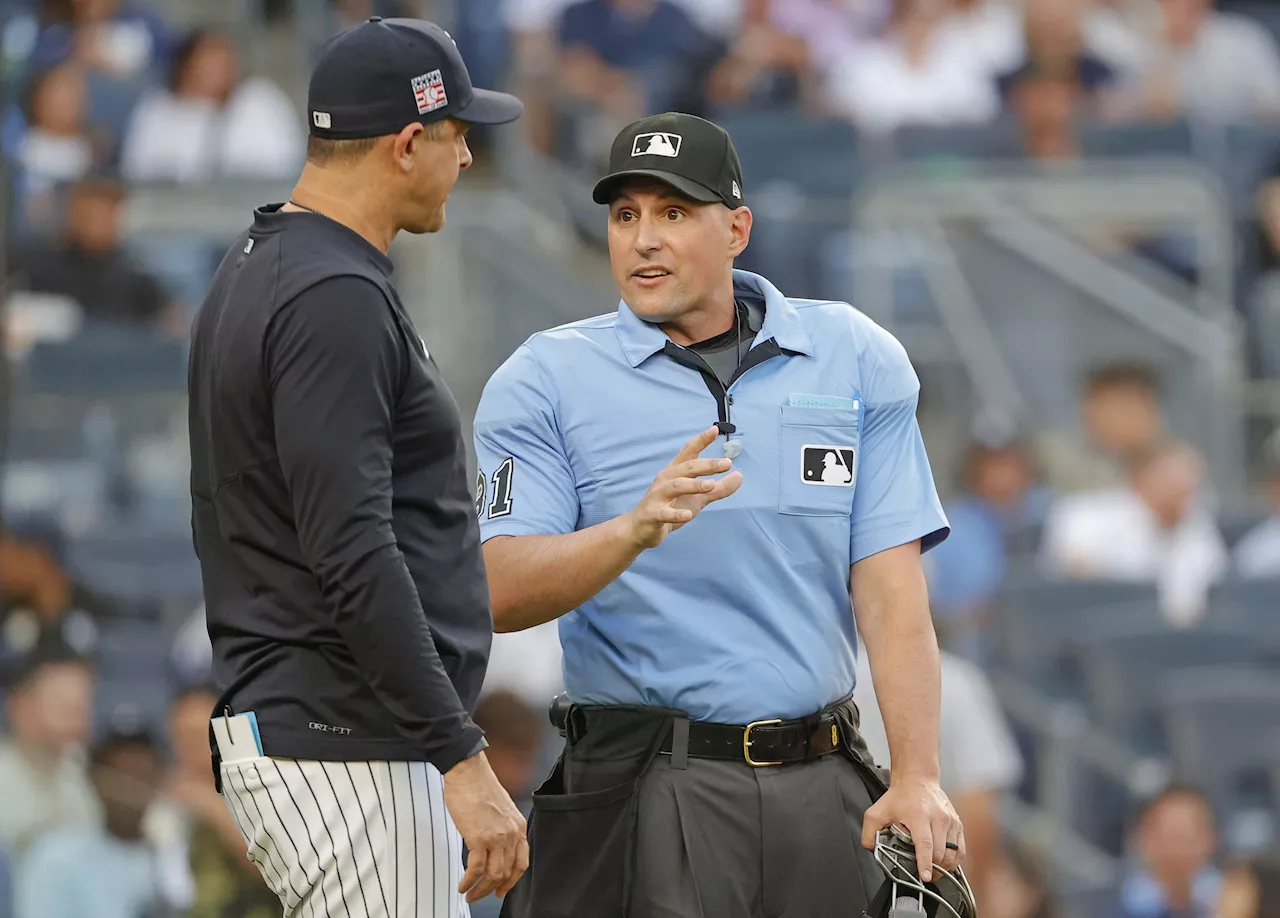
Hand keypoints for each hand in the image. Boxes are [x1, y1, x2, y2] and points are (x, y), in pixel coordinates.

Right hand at [443, 752, 528, 901]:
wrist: (468, 772)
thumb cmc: (479, 786)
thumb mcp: (501, 809)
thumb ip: (502, 828)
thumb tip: (494, 845)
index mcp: (518, 826)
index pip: (521, 862)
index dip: (512, 880)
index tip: (502, 889)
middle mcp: (511, 833)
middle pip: (507, 872)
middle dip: (494, 889)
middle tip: (482, 896)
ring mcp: (496, 837)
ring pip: (493, 875)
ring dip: (480, 890)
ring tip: (470, 894)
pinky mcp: (479, 838)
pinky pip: (476, 869)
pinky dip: (469, 881)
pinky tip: (463, 885)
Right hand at [624, 426, 742, 549]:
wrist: (641, 529)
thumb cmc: (670, 508)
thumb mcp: (698, 499)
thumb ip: (718, 489)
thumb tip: (740, 476)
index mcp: (676, 472)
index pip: (688, 452)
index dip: (701, 440)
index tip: (714, 429)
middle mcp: (666, 480)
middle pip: (687, 467)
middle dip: (707, 464)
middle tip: (727, 463)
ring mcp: (657, 496)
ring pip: (676, 486)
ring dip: (694, 485)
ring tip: (711, 486)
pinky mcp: (652, 514)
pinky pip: (664, 513)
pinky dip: (676, 514)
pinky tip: (687, 515)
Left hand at [861, 774, 964, 880]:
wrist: (918, 778)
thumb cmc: (901, 796)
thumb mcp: (877, 811)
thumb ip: (869, 832)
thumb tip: (872, 849)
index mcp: (919, 816)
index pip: (925, 844)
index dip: (926, 863)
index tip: (925, 876)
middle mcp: (938, 818)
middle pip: (940, 853)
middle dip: (933, 869)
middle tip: (924, 875)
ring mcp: (951, 821)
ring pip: (953, 854)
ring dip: (944, 867)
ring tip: (934, 871)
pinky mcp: (958, 824)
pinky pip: (960, 849)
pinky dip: (954, 860)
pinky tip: (944, 862)